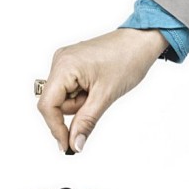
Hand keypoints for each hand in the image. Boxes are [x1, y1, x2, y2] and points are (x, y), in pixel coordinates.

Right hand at [37, 28, 166, 152]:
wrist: (140, 42)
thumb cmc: (127, 60)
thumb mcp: (105, 96)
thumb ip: (86, 122)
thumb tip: (74, 145)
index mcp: (64, 66)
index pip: (47, 106)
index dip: (56, 128)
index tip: (67, 146)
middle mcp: (59, 61)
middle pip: (54, 103)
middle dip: (75, 110)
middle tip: (95, 101)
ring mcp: (64, 62)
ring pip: (63, 99)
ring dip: (80, 103)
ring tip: (98, 90)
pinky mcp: (71, 64)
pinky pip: (69, 90)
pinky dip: (82, 95)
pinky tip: (95, 86)